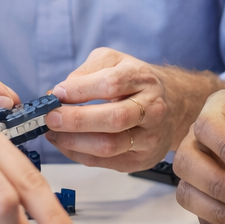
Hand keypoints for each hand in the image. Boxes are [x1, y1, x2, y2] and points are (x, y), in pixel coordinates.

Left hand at [44, 48, 199, 169]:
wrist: (174, 105)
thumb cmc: (137, 83)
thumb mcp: (114, 62)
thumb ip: (87, 71)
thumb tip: (61, 92)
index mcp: (143, 79)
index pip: (111, 84)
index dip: (80, 90)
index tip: (57, 93)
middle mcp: (152, 109)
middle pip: (114, 119)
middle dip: (76, 120)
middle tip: (50, 118)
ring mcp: (149, 138)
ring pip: (109, 146)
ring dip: (74, 142)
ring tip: (53, 134)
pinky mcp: (142, 160)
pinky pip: (105, 162)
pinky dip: (79, 154)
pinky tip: (65, 144)